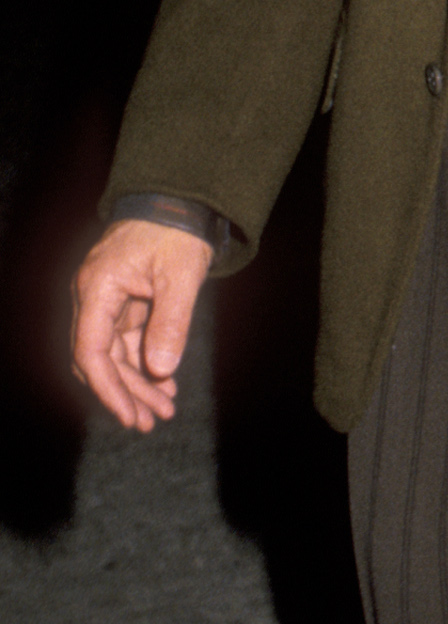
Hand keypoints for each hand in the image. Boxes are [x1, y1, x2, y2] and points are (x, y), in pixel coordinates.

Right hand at [72, 221, 216, 432]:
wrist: (180, 200)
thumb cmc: (177, 231)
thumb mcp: (181, 276)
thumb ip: (171, 322)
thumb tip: (161, 368)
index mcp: (98, 289)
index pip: (91, 351)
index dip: (108, 389)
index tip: (129, 415)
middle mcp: (94, 297)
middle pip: (100, 358)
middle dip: (124, 393)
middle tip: (150, 422)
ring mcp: (109, 299)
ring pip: (115, 353)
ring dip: (137, 382)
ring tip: (162, 410)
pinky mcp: (125, 300)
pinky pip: (129, 340)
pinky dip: (146, 362)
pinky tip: (165, 384)